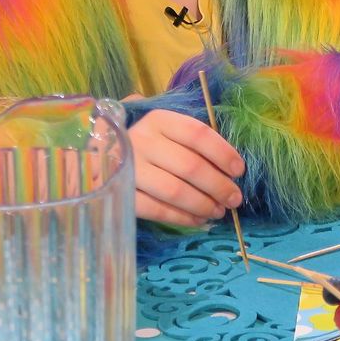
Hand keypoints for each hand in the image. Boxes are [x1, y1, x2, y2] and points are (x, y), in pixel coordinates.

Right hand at [127, 109, 246, 224]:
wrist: (101, 159)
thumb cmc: (148, 146)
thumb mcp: (167, 133)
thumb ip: (193, 143)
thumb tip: (230, 169)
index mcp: (159, 120)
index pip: (197, 134)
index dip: (223, 153)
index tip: (239, 170)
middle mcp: (142, 140)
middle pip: (190, 166)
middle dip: (219, 186)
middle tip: (234, 199)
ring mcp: (128, 168)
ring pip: (175, 190)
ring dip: (203, 204)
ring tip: (219, 211)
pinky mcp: (120, 194)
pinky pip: (157, 209)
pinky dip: (182, 217)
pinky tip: (198, 220)